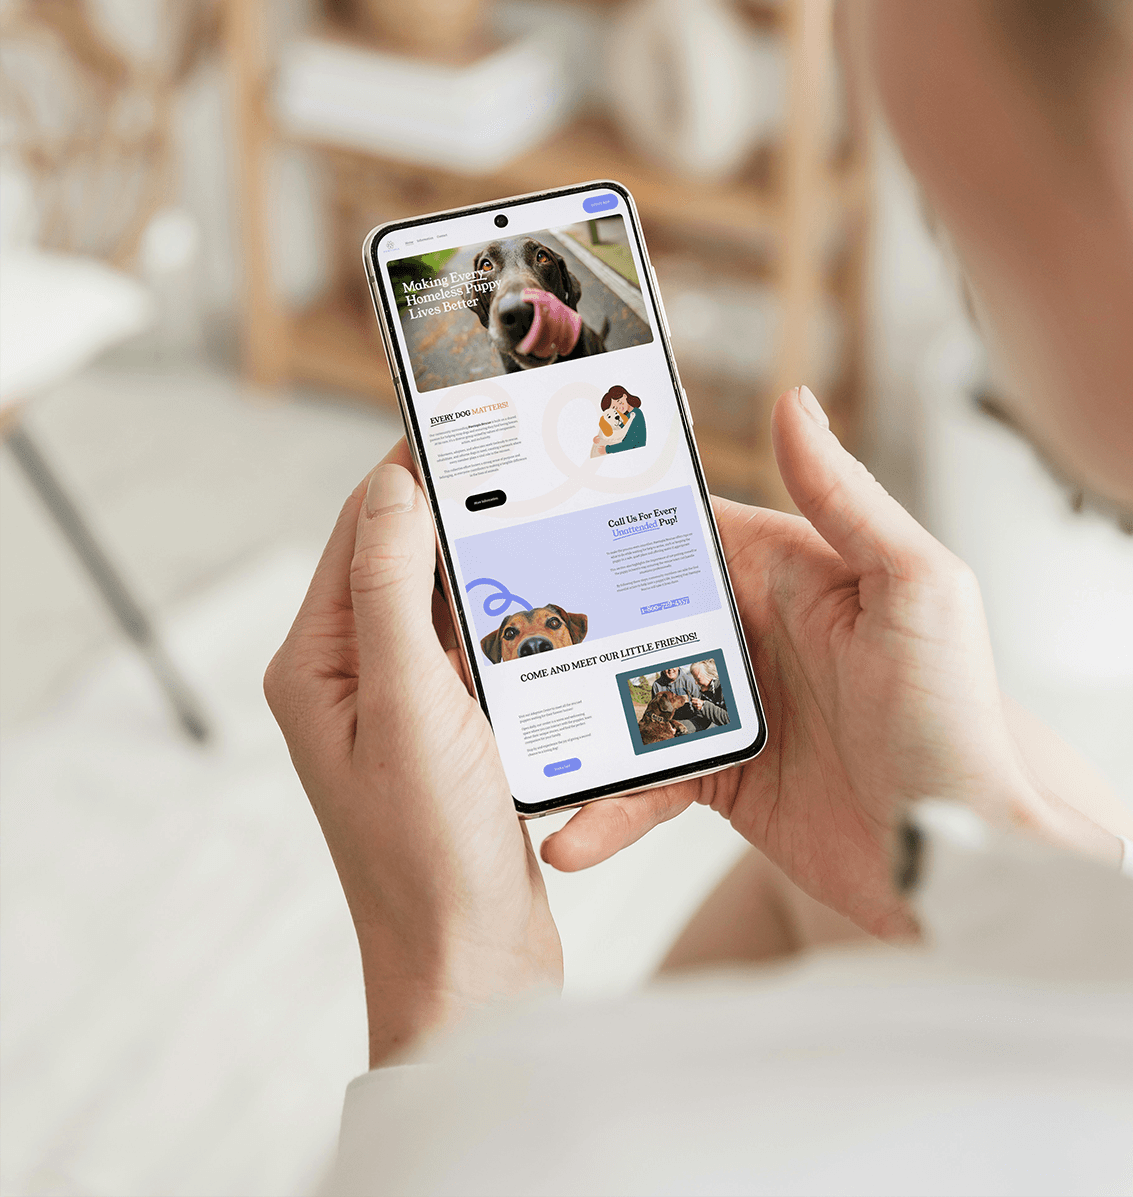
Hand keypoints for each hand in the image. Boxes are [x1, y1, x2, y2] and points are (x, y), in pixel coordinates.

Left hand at [265, 445, 560, 1065]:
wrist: (473, 967)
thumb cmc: (429, 855)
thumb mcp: (409, 707)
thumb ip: (393, 591)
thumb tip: (394, 486)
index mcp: (318, 662)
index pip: (363, 530)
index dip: (414, 469)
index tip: (472, 417)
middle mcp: (352, 675)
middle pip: (408, 557)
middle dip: (466, 511)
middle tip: (533, 463)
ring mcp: (403, 703)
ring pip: (453, 600)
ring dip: (498, 565)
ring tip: (553, 518)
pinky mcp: (452, 730)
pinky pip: (483, 648)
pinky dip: (518, 620)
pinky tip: (562, 601)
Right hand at [542, 387, 1121, 935]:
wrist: (966, 863)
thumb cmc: (959, 721)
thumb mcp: (916, 589)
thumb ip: (848, 497)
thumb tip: (794, 402)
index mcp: (790, 571)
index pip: (685, 529)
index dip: (613, 518)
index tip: (538, 513)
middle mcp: (754, 632)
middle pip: (635, 612)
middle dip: (566, 620)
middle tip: (489, 632)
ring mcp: (733, 706)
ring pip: (623, 698)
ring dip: (570, 720)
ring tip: (515, 743)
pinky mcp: (722, 777)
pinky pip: (646, 782)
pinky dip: (606, 808)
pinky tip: (570, 831)